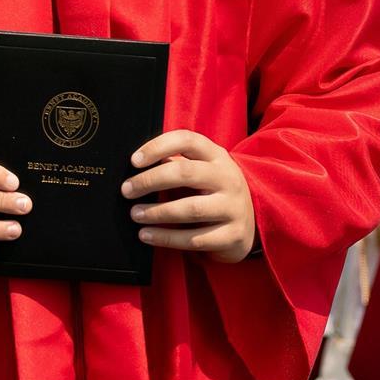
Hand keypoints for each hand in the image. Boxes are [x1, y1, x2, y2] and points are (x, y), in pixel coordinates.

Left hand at [121, 131, 255, 263]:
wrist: (252, 224)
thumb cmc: (214, 193)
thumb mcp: (202, 172)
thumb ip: (177, 166)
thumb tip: (138, 167)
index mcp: (218, 156)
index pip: (187, 140)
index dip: (158, 146)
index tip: (134, 160)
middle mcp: (228, 178)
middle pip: (186, 173)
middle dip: (150, 181)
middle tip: (127, 190)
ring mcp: (233, 208)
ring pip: (190, 209)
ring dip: (157, 212)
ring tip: (135, 214)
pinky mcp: (232, 235)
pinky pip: (194, 239)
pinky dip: (166, 238)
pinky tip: (147, 235)